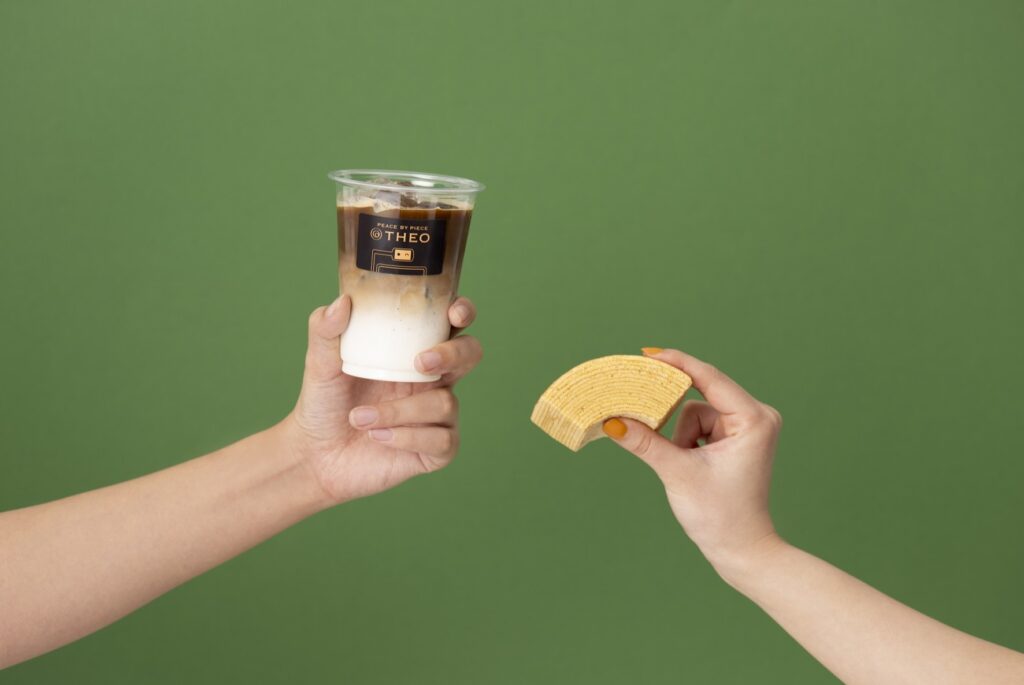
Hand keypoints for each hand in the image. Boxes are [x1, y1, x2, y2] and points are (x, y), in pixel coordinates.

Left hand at [281, 295, 481, 505]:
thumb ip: (325, 331)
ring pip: (444, 403)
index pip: (450, 323)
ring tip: (360, 418)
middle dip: (453, 354)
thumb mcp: (319, 365)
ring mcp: (437, 415)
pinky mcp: (437, 450)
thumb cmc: (325, 404)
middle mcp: (433, 380)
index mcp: (413, 351)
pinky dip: (405, 437)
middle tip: (420, 362)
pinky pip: (441, 440)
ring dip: (399, 411)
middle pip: (470, 354)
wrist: (316, 456)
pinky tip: (377, 437)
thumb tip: (342, 302)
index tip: (453, 313)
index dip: (462, 311)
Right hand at [603, 349, 783, 574]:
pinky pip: (700, 424)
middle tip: (654, 429)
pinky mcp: (737, 437)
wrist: (741, 550)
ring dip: (681, 437)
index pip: (709, 378)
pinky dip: (687, 441)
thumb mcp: (678, 473)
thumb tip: (611, 421)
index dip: (676, 363)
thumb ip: (645, 442)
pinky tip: (691, 465)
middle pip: (700, 396)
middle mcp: (757, 416)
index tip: (647, 353)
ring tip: (686, 467)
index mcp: (753, 419)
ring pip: (695, 412)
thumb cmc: (720, 516)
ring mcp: (748, 426)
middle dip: (675, 418)